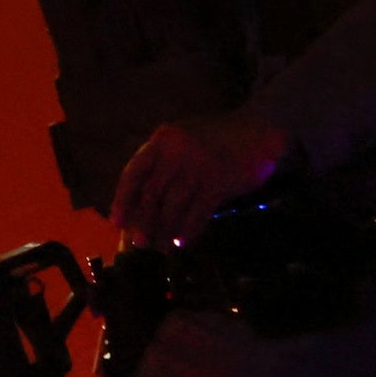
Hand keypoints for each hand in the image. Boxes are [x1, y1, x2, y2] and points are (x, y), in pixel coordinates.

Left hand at [110, 111, 294, 249]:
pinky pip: (198, 212)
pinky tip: (182, 241)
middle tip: (140, 243)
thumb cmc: (215, 140)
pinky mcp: (219, 181)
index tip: (116, 221)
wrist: (259, 129)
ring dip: (165, 230)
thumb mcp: (182, 142)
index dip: (122, 199)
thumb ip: (162, 166)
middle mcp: (177, 151)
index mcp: (162, 140)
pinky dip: (188, 229)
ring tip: (161, 247)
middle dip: (144, 221)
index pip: (134, 172)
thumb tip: (139, 206)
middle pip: (151, 194)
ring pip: (173, 206)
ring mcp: (198, 165)